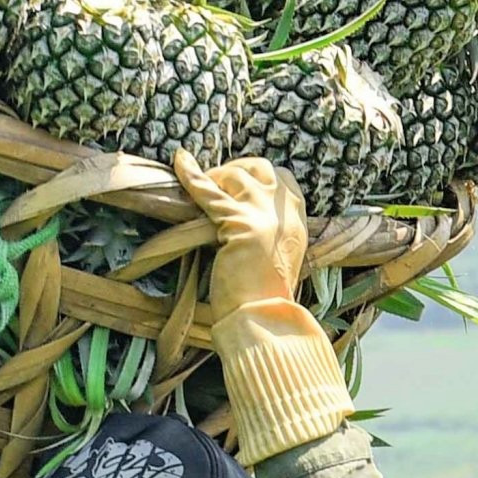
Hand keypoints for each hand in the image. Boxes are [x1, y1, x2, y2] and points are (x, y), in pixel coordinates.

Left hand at [174, 149, 306, 310]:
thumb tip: (243, 220)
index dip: (256, 176)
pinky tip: (180, 162)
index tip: (236, 185)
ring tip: (199, 185)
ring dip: (215, 176)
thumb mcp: (276, 257)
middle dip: (236, 169)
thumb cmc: (263, 296)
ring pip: (236, 175)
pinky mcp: (239, 222)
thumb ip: (268, 234)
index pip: (283, 179)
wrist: (262, 316)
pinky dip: (192, 175)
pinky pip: (209, 191)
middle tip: (215, 184)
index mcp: (297, 221)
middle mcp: (286, 213)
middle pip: (260, 168)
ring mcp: (265, 214)